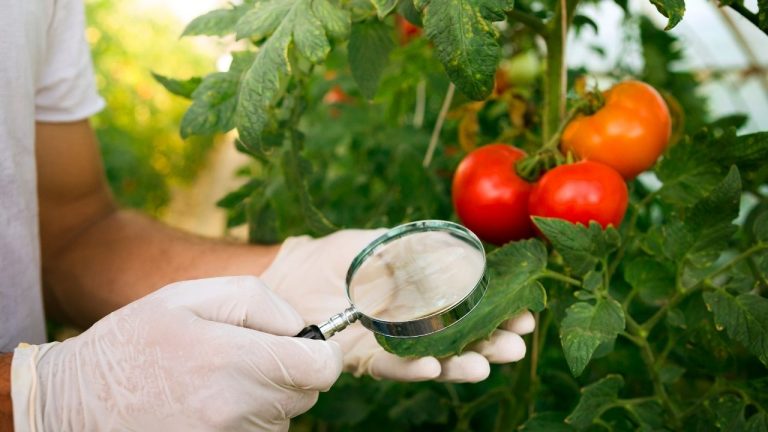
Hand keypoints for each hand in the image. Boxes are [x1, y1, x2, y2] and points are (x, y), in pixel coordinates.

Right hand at [11, 276, 341, 431]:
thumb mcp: (188, 296)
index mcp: (229, 360)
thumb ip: (257, 301)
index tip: (305, 347)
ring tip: (216, 382)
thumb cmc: (133, 342)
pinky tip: (208, 407)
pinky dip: (247, 422)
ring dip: (266, 399)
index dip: (322, 354)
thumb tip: (300, 328)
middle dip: (289, 371)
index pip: (321, 369)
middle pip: (306, 393)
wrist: (73, 404)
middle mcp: (233, 410)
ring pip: (284, 418)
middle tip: (245, 357)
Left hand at [261, 230, 534, 382]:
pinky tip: (432, 366)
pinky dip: (413, 368)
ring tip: (485, 364)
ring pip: (434, 359)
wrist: (287, 276)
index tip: (525, 313)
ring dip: (461, 364)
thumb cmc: (333, 255)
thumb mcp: (377, 242)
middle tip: (516, 344)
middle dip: (491, 342)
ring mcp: (390, 344)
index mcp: (421, 295)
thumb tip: (457, 249)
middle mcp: (413, 324)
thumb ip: (412, 248)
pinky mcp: (363, 359)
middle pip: (461, 339)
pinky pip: (391, 367)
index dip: (498, 312)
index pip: (470, 307)